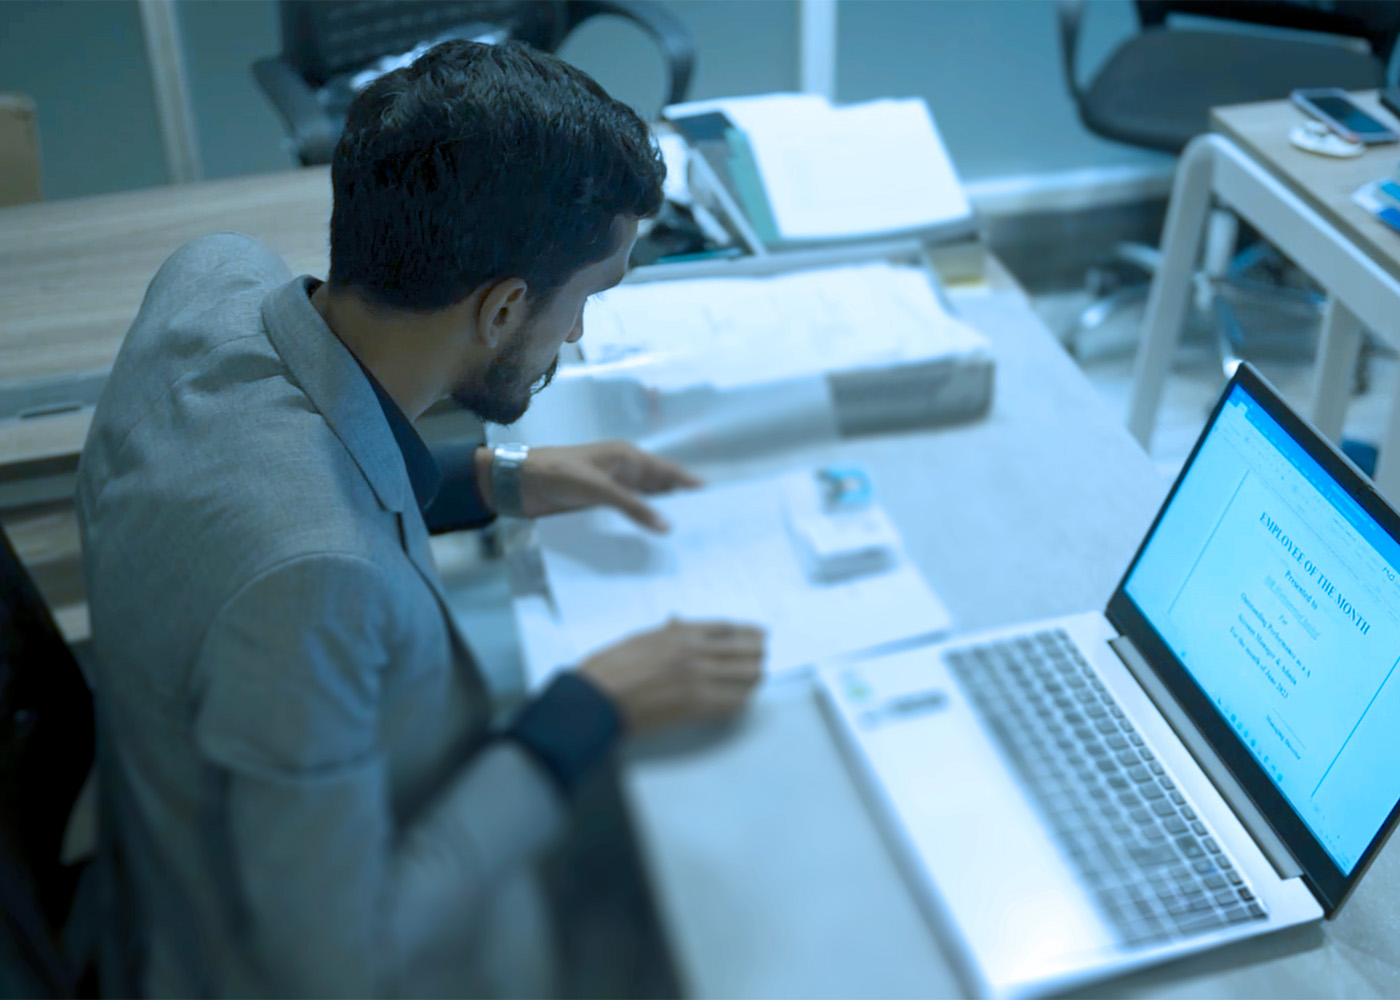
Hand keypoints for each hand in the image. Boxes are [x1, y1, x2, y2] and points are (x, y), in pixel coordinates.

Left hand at [508, 441, 701, 532]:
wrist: (516, 482)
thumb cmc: (558, 474)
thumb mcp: (597, 488)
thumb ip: (632, 507)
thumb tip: (668, 527)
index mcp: (627, 457)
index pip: (668, 470)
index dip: (690, 483)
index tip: (715, 499)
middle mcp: (623, 471)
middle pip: (659, 487)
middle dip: (679, 504)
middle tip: (704, 527)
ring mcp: (610, 489)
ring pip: (643, 503)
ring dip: (658, 517)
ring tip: (682, 541)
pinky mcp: (596, 506)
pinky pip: (625, 516)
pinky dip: (637, 526)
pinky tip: (647, 544)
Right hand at [577, 619, 765, 734]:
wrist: (597, 698)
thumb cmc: (611, 667)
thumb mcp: (640, 637)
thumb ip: (666, 632)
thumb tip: (679, 622)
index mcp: (681, 633)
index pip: (728, 628)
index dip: (749, 632)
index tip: (760, 635)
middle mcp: (696, 652)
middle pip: (746, 650)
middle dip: (756, 655)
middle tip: (760, 659)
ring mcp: (698, 679)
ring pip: (746, 676)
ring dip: (752, 678)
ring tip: (752, 680)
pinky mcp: (696, 706)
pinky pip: (733, 703)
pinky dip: (739, 701)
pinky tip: (737, 701)